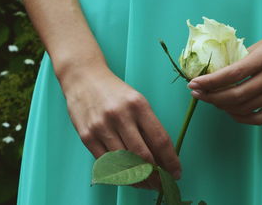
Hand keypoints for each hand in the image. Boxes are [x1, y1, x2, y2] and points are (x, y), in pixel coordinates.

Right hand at [58, 64, 180, 189]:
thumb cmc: (115, 91)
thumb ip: (148, 126)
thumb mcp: (137, 101)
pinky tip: (128, 179)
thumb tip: (162, 155)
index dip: (171, 160)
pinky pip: (106, 163)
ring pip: (124, 163)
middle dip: (156, 175)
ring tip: (147, 184)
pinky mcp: (86, 136)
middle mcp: (120, 116)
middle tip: (163, 183)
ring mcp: (101, 127)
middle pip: (143, 156)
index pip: (160, 139)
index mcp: (138, 105)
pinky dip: (119, 175)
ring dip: (139, 179)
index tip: (177, 172)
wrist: (83, 77)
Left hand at [187, 22, 261, 124]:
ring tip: (212, 100)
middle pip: (236, 95)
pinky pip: (259, 118)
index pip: (231, 74)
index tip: (193, 84)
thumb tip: (215, 74)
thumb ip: (240, 60)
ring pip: (245, 108)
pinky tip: (230, 110)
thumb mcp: (261, 43)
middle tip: (197, 94)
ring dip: (222, 107)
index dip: (209, 82)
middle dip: (211, 97)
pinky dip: (240, 117)